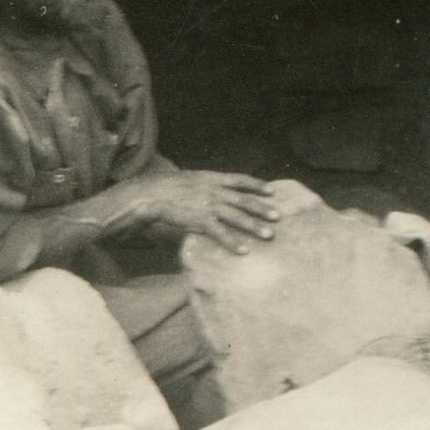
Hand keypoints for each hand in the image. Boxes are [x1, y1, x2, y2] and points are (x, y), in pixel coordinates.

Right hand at [117, 170, 279, 253]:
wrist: (150, 194)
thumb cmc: (164, 189)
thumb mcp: (187, 179)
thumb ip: (202, 184)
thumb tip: (211, 189)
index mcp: (211, 178)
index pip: (240, 179)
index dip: (256, 185)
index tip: (271, 191)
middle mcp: (213, 190)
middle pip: (244, 199)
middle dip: (262, 208)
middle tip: (279, 215)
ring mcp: (208, 205)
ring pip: (238, 216)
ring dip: (255, 226)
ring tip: (270, 235)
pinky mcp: (200, 220)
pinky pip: (221, 233)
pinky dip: (233, 242)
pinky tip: (244, 251)